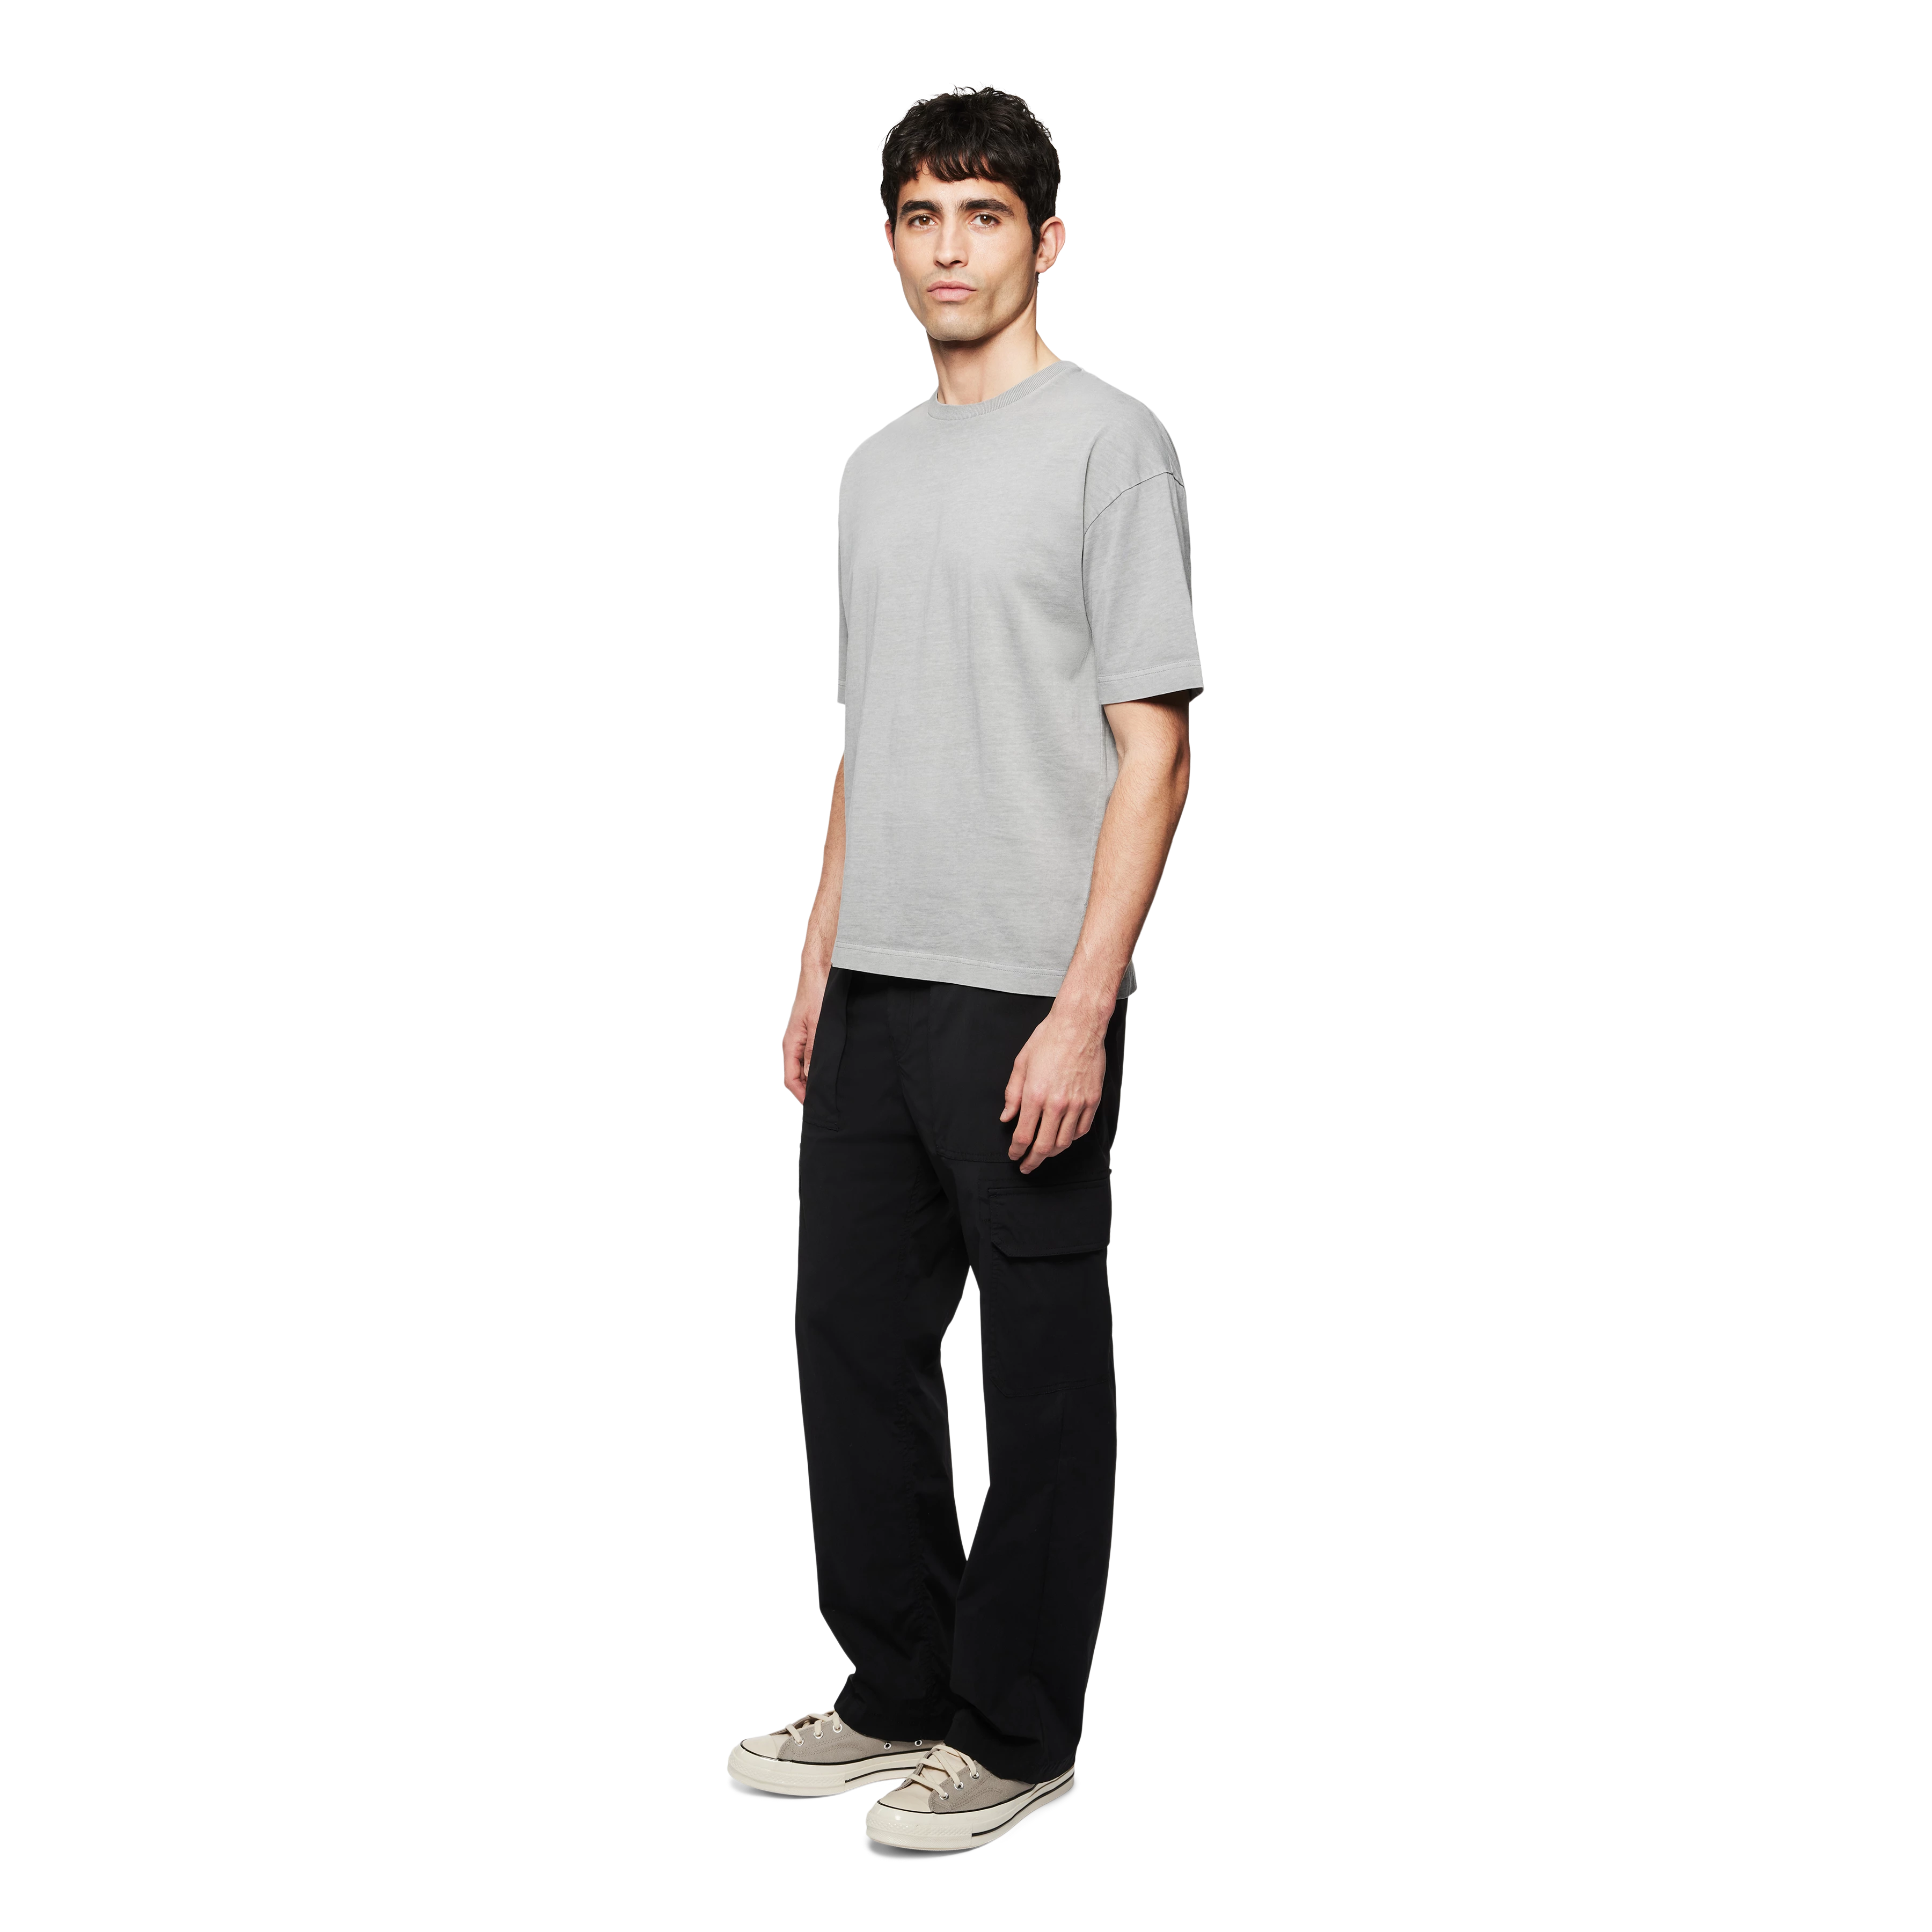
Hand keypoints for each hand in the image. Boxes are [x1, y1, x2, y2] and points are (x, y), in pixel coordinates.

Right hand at [782, 971, 828, 1103]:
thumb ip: (814, 1051)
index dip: (802, 1094)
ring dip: (814, 1077)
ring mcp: (803, 1037)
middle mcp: (795, 1042)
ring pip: (805, 1065)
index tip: (814, 1105)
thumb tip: (812, 1074)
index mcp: (791, 1043)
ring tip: (830, 1088)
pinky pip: (813, 1054)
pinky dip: (819, 1064)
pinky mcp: (812, 1031)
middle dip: (808, 1089)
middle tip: (825, 1101)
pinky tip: (832, 1067)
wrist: (822, 971)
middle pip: (797, 1074)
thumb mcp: (818, 1025)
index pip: (791, 1078)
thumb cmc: (817, 992)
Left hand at [1000, 1005, 1107, 1172]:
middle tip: (1026, 1166)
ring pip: (1064, 1142)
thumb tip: (1006, 1116)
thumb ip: (1012, 1094)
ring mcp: (1078, 1103)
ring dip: (1051, 1153)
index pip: (1023, 1135)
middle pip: (1044, 1146)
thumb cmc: (1050, 1039)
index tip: (1013, 1155)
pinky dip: (1071, 1139)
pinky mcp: (1092, 1100)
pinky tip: (1063, 1138)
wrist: (1079, 1025)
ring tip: (1043, 1154)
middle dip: (1032, 1161)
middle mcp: (1057, 1103)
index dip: (1016, 1151)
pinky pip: (1082, 1130)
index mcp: (1035, 1095)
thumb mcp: (1021, 1064)